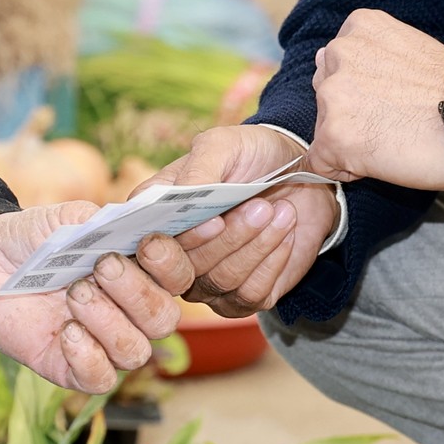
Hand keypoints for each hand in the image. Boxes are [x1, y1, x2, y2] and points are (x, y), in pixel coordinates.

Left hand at [0, 202, 184, 394]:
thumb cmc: (34, 239)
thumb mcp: (65, 219)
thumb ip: (98, 220)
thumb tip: (127, 220)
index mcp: (138, 272)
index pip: (178, 277)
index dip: (172, 264)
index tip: (147, 244)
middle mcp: (129, 312)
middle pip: (163, 319)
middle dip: (137, 292)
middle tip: (102, 266)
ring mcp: (103, 342)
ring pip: (135, 351)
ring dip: (109, 322)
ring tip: (75, 294)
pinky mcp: (73, 368)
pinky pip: (100, 379)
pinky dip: (88, 357)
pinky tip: (66, 331)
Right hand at [124, 126, 338, 318]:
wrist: (299, 173)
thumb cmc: (250, 155)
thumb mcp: (223, 146)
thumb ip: (198, 169)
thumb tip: (182, 196)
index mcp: (156, 216)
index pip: (143, 248)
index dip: (169, 248)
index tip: (213, 222)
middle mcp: (174, 256)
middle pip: (181, 273)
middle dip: (227, 241)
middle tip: (260, 207)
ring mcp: (206, 281)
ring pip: (220, 282)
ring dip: (256, 245)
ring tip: (282, 209)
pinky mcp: (241, 298)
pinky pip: (249, 295)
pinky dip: (272, 261)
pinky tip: (286, 231)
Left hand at [310, 9, 443, 190]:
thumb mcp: (411, 48)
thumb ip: (373, 55)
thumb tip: (343, 71)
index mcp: (359, 26)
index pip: (338, 63)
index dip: (363, 90)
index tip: (392, 101)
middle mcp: (339, 53)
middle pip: (326, 93)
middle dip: (351, 112)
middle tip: (393, 121)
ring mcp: (333, 94)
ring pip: (324, 127)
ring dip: (349, 139)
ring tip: (392, 140)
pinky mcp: (333, 135)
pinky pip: (322, 162)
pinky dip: (346, 170)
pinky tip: (381, 161)